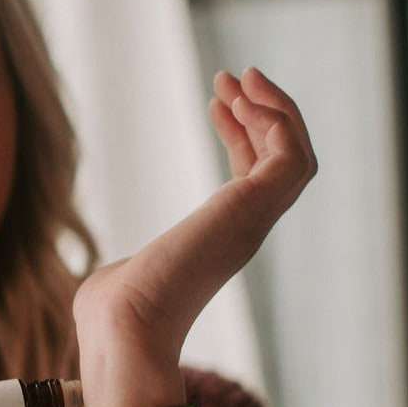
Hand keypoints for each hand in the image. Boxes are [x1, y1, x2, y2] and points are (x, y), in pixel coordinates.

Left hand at [73, 67, 316, 406]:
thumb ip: (133, 267)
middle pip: (279, 162)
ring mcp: (253, 221)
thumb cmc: (112, 315)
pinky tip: (241, 96)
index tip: (216, 102)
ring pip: (294, 155)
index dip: (240, 136)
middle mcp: (243, 230)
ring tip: (237, 76)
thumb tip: (113, 279)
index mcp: (218, 242)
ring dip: (274, 109)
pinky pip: (291, 156)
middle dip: (261, 114)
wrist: (121, 330)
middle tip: (230, 78)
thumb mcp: (123, 276)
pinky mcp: (253, 211)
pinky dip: (277, 120)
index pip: (248, 180)